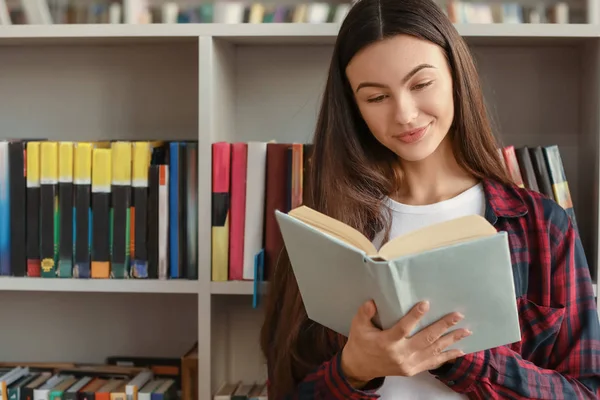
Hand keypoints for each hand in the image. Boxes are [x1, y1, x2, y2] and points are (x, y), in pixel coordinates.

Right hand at [341, 299, 470, 384]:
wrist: (360, 367)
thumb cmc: (360, 343)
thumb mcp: (358, 326)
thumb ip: (365, 313)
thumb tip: (373, 302)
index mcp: (386, 342)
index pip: (403, 328)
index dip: (415, 316)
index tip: (426, 304)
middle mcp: (400, 354)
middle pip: (426, 339)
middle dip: (443, 326)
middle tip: (457, 315)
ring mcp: (409, 364)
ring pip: (433, 351)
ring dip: (451, 340)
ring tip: (465, 330)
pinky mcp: (413, 370)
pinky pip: (433, 363)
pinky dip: (448, 356)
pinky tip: (460, 350)